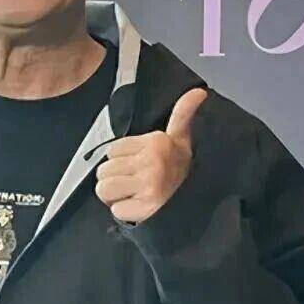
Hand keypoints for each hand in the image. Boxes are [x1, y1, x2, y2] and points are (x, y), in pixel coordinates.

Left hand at [95, 88, 206, 223]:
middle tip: (135, 182)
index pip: (112, 150)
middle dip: (115, 179)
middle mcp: (153, 161)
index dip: (121, 160)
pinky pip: (116, 210)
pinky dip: (126, 212)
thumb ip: (183, 113)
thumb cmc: (180, 167)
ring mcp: (149, 185)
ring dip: (116, 196)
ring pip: (104, 189)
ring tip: (134, 194)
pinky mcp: (146, 208)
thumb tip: (199, 91)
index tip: (138, 165)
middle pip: (103, 171)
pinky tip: (140, 207)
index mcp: (157, 141)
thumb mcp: (181, 138)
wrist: (200, 199)